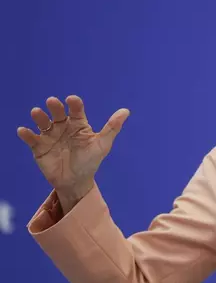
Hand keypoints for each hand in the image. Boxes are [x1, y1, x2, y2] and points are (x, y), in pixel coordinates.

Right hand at [17, 96, 129, 212]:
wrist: (76, 182)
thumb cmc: (90, 161)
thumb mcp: (102, 144)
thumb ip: (112, 127)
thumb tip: (126, 111)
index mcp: (79, 124)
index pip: (76, 110)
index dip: (74, 104)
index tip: (72, 100)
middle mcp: (63, 126)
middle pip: (58, 112)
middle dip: (55, 106)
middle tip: (52, 102)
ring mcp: (50, 136)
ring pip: (42, 122)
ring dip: (39, 116)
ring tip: (36, 113)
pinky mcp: (39, 147)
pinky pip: (31, 138)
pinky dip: (26, 134)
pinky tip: (23, 131)